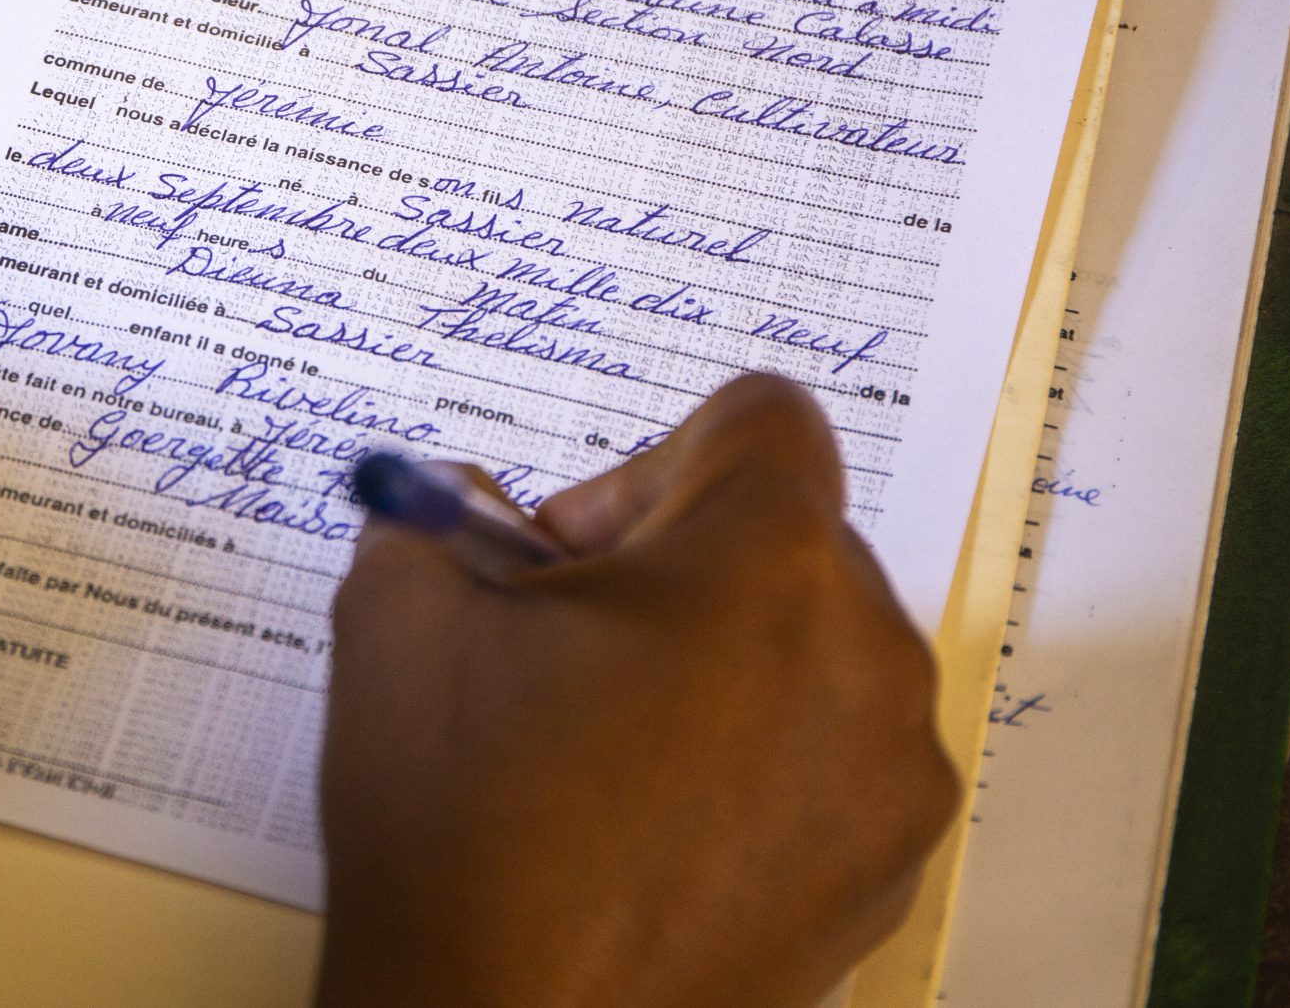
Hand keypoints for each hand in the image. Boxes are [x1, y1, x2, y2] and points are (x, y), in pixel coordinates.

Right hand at [316, 374, 956, 1007]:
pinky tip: (646, 831)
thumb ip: (435, 511)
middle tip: (565, 650)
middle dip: (677, 566)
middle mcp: (867, 657)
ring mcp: (891, 778)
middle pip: (789, 537)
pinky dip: (754, 764)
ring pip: (813, 651)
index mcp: (766, 565)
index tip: (568, 558)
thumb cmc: (460, 831)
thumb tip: (457, 506)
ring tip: (602, 753)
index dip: (644, 463)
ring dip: (721, 665)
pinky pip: (832, 758)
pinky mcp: (886, 872)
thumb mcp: (398, 611)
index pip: (761, 417)